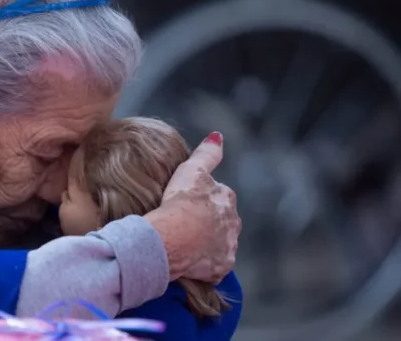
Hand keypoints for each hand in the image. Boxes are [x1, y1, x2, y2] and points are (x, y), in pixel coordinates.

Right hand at [144, 132, 240, 282]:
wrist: (171, 237)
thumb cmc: (178, 202)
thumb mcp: (190, 169)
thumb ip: (206, 153)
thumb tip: (218, 135)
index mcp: (226, 199)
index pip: (218, 196)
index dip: (201, 199)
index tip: (185, 203)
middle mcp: (233, 223)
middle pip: (221, 221)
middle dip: (207, 222)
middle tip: (184, 224)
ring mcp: (227, 247)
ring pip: (218, 243)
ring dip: (206, 243)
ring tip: (185, 243)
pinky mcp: (220, 268)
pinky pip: (213, 266)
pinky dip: (203, 264)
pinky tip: (188, 260)